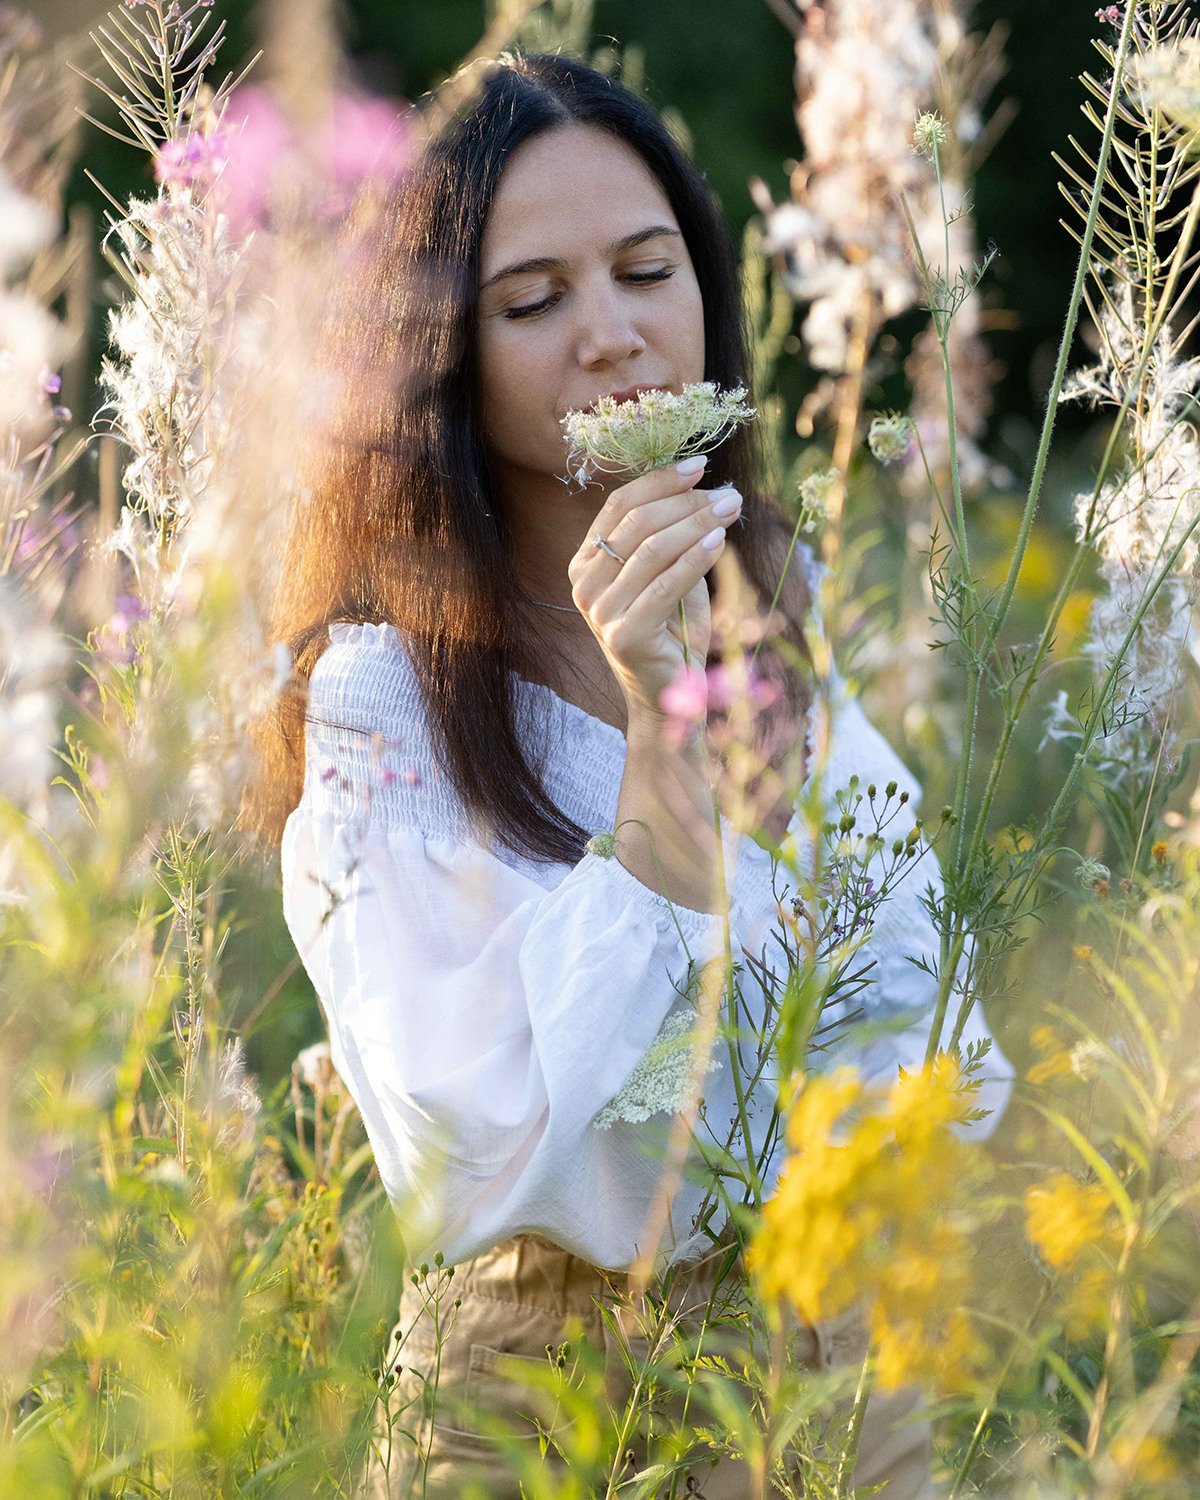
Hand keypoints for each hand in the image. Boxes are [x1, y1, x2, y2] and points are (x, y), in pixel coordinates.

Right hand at [566, 457, 743, 723]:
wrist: (669, 698)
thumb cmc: (673, 633)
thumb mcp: (671, 575)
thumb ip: (675, 538)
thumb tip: (707, 491)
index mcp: (586, 563)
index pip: (618, 506)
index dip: (658, 481)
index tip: (700, 466)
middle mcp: (584, 585)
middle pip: (636, 523)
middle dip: (686, 502)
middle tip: (728, 494)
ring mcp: (599, 611)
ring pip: (650, 549)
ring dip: (696, 524)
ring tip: (730, 511)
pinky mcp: (622, 634)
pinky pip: (664, 585)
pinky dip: (695, 559)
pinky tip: (720, 542)